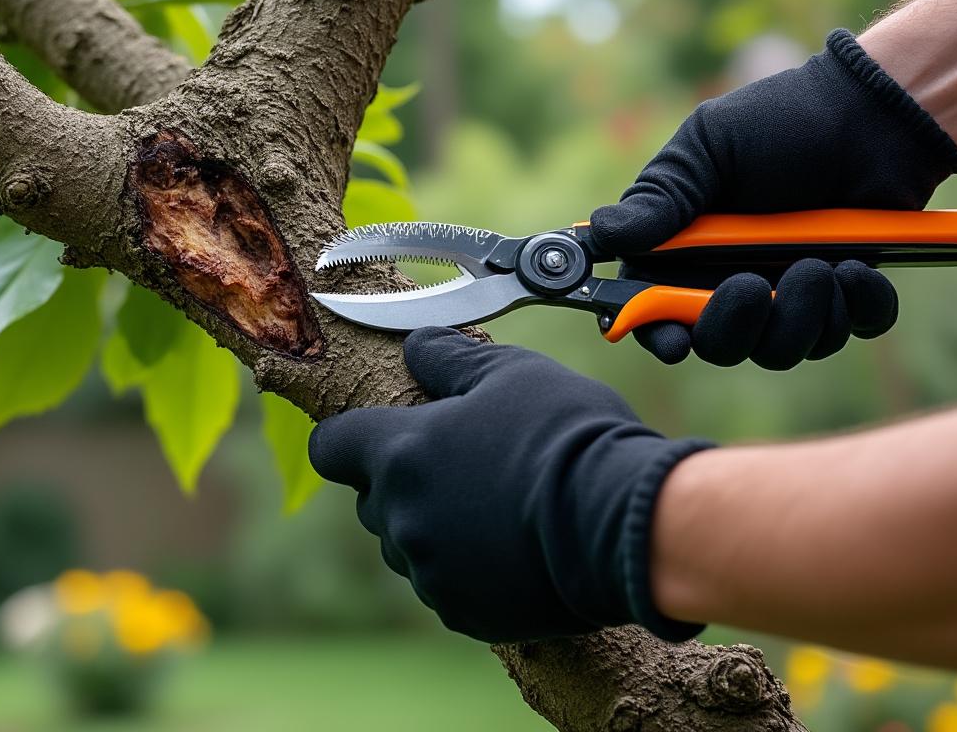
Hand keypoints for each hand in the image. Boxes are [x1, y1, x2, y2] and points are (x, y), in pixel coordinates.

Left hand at [308, 327, 710, 643]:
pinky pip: (446, 586)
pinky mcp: (462, 611)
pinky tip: (514, 549)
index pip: (331, 446)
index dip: (351, 437)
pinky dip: (467, 570)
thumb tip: (417, 345)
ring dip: (434, 527)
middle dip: (403, 482)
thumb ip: (448, 357)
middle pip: (372, 499)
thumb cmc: (567, 437)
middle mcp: (401, 516)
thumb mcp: (511, 373)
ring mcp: (429, 570)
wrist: (625, 524)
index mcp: (399, 453)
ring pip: (408, 545)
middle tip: (463, 465)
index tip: (377, 433)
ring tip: (495, 508)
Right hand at [591, 29, 956, 368]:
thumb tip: (601, 234)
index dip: (661, 335)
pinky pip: (850, 331)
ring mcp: (788, 291)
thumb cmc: (780, 121)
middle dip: (737, 326)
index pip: (657, 314)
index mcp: (684, 253)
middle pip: (720, 346)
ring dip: (805, 314)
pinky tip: (855, 268)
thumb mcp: (708, 149)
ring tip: (823, 264)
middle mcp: (730, 281)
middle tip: (754, 285)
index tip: (675, 342)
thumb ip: (660, 198)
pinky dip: (857, 307)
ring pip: (785, 348)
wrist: (871, 110)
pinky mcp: (844, 293)